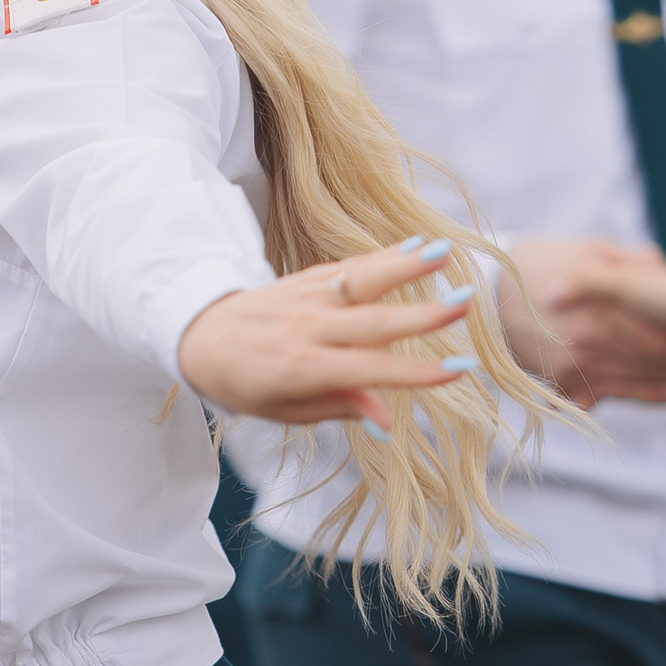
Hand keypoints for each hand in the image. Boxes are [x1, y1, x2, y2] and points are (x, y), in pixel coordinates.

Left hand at [179, 239, 471, 432]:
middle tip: (465, 305)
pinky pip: (352, 265)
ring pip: (364, 280)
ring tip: (445, 253)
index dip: (415, 372)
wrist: (200, 335)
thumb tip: (387, 420)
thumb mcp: (286, 410)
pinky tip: (418, 245)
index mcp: (303, 368)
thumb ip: (339, 408)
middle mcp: (309, 328)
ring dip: (407, 266)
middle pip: (374, 321)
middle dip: (424, 314)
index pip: (369, 370)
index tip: (458, 370)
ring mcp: (309, 297)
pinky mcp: (309, 277)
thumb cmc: (245, 383)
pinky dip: (386, 255)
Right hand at [502, 240, 665, 407]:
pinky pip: (608, 393)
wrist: (485, 291)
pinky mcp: (562, 381)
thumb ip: (627, 261)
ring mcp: (575, 365)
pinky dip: (640, 395)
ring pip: (635, 378)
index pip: (656, 330)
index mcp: (598, 305)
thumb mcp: (586, 248)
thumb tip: (664, 270)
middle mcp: (589, 340)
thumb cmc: (539, 262)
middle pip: (651, 358)